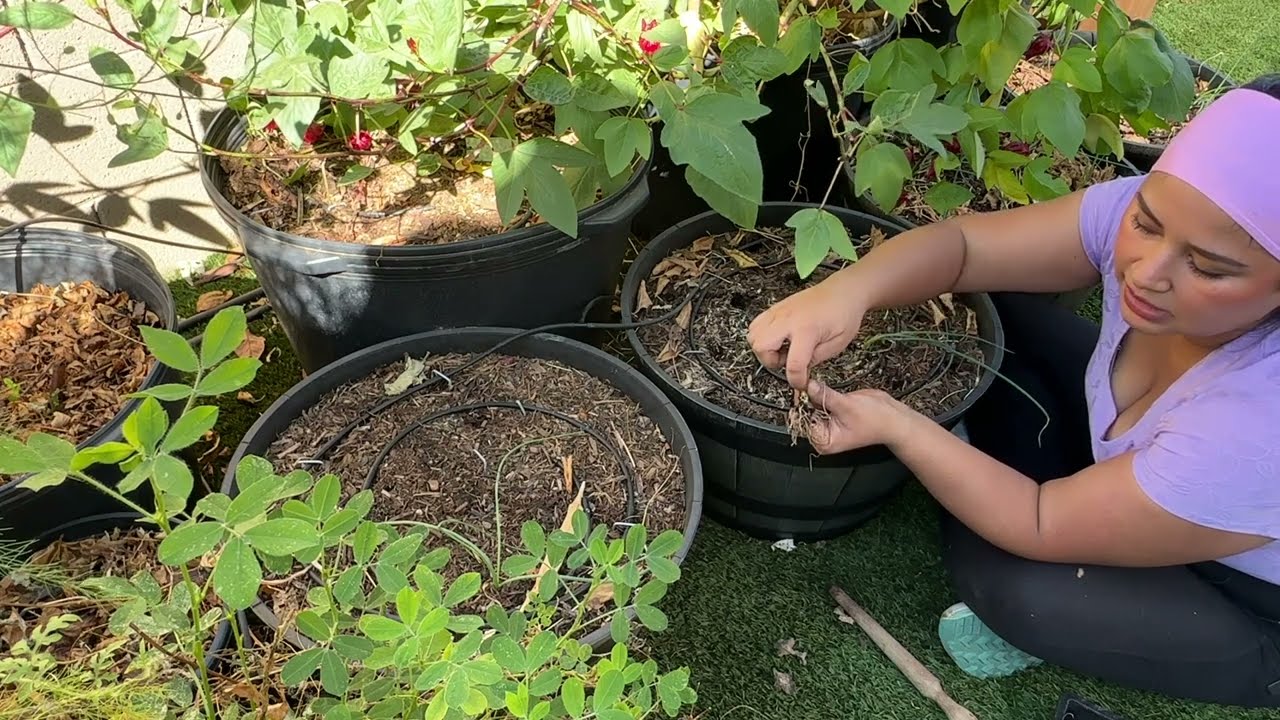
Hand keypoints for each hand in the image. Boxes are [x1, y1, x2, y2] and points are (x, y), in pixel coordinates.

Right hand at [747, 277, 864, 389]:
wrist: (843, 291)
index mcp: (807, 329)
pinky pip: (755, 324)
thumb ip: (816, 359)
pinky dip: (761, 336)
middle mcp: (788, 319)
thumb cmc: (844, 313)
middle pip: (760, 347)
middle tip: (788, 360)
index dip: (796, 380)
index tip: (800, 382)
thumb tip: (800, 371)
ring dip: (764, 348)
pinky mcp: (775, 308)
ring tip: (782, 349)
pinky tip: (778, 339)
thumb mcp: (837, 344)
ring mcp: (779, 311)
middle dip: (771, 361)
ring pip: (753, 335)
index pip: (793, 363)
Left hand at [804, 380, 903, 454]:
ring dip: (814, 393)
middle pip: (806, 413)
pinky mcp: (833, 410)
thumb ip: (825, 396)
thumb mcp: (847, 406)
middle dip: (806, 398)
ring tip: (815, 384)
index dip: (801, 406)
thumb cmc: (876, 421)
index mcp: (824, 441)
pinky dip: (821, 391)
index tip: (800, 391)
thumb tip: (809, 386)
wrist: (894, 417)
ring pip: (812, 404)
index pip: (803, 423)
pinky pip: (821, 398)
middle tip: (806, 383)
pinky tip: (821, 385)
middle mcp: (824, 433)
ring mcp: (828, 421)